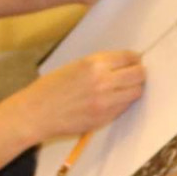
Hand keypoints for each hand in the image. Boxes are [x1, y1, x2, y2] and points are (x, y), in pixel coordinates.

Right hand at [14, 50, 145, 141]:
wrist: (36, 113)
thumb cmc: (50, 88)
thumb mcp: (74, 67)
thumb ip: (98, 65)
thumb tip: (120, 65)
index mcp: (94, 63)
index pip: (128, 57)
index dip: (135, 59)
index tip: (136, 61)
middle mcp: (103, 81)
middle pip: (138, 74)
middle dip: (139, 73)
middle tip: (136, 74)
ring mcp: (105, 101)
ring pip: (135, 92)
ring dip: (134, 89)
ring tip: (125, 88)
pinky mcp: (104, 118)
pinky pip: (123, 107)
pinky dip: (122, 103)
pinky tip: (112, 101)